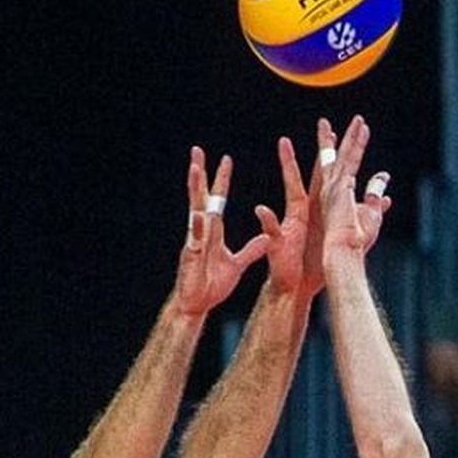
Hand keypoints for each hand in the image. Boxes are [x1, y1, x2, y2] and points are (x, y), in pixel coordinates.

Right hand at [172, 147, 268, 316]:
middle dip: (200, 174)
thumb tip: (266, 237)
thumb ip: (251, 250)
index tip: (226, 159)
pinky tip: (200, 214)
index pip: (218, 200)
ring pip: (195, 211)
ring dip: (194, 191)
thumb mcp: (237, 265)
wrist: (196, 305)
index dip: (222, 180)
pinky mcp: (191, 256)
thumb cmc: (211, 285)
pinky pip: (195, 239)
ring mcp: (194, 242)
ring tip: (194, 170)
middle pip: (201, 197)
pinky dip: (197, 227)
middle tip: (197, 151)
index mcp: (212, 231)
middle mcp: (201, 232)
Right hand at [314, 116, 391, 272]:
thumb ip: (374, 196)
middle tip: (343, 122)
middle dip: (342, 140)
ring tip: (358, 120)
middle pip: (336, 160)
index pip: (339, 172)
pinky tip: (361, 131)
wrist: (340, 257)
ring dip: (351, 137)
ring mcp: (331, 190)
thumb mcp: (369, 217)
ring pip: (343, 157)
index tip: (350, 139)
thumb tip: (384, 182)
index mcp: (332, 199)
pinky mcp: (338, 190)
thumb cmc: (351, 244)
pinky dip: (355, 147)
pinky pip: (348, 163)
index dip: (345, 154)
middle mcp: (328, 192)